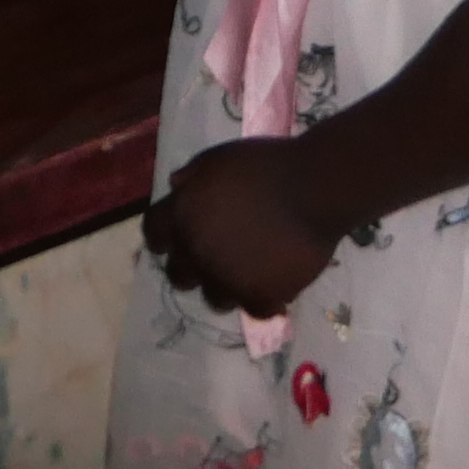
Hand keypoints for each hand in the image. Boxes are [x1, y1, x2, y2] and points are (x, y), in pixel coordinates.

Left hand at [145, 138, 339, 320]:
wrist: (313, 188)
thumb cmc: (266, 165)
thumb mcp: (219, 159)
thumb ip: (193, 177)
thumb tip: (176, 188)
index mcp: (182, 216)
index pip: (154, 234)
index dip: (164, 237)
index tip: (177, 238)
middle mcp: (197, 252)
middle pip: (178, 276)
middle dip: (192, 268)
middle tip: (216, 257)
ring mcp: (227, 279)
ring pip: (215, 298)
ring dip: (228, 286)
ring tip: (250, 271)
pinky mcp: (260, 297)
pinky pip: (254, 309)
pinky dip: (263, 298)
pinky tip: (275, 283)